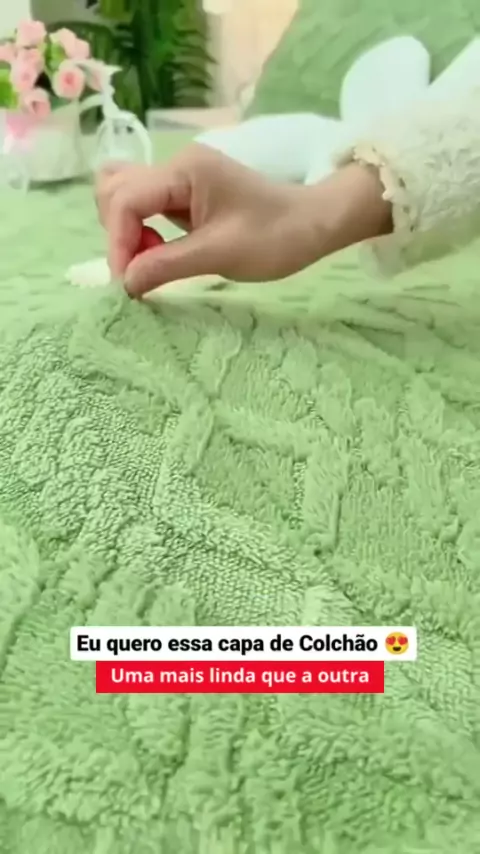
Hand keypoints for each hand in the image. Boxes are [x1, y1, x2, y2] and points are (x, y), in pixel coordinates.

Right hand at [95, 143, 391, 296]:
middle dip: (118, 234)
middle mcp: (175, 165)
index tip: (127, 282)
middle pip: (115, 190)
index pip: (126, 200)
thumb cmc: (274, 237)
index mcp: (184, 170)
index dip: (119, 242)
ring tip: (152, 260)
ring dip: (125, 231)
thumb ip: (166, 265)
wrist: (313, 225)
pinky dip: (140, 231)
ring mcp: (179, 178)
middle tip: (141, 270)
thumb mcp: (219, 255)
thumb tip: (125, 282)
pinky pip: (144, 207)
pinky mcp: (185, 194)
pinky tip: (159, 253)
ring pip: (124, 195)